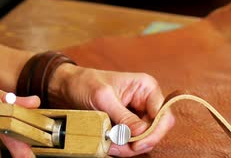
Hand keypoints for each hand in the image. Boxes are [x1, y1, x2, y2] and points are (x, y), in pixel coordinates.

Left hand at [49, 65, 174, 156]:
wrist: (66, 87)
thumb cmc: (85, 83)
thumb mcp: (103, 98)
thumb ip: (123, 116)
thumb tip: (141, 132)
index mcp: (146, 88)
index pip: (163, 115)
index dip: (154, 132)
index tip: (136, 143)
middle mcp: (145, 101)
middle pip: (155, 130)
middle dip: (138, 142)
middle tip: (117, 148)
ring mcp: (137, 114)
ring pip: (143, 139)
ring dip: (127, 147)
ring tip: (108, 145)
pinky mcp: (126, 124)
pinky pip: (131, 141)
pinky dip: (121, 146)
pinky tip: (108, 144)